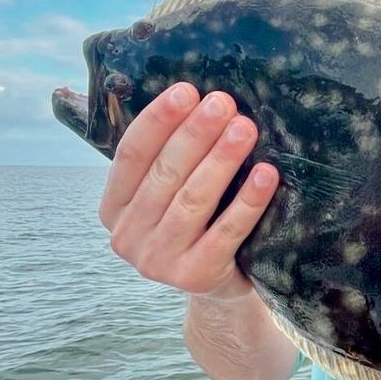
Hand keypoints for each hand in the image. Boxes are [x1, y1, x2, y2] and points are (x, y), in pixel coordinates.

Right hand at [98, 83, 279, 300]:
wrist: (219, 288)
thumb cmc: (197, 225)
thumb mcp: (167, 195)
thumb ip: (167, 157)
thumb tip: (196, 97)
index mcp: (114, 208)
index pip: (130, 155)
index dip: (157, 121)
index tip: (185, 90)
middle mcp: (128, 236)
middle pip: (164, 174)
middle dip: (196, 134)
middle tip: (223, 103)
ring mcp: (159, 261)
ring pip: (193, 200)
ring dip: (221, 160)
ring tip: (245, 128)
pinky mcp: (195, 277)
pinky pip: (227, 232)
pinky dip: (248, 201)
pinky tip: (266, 174)